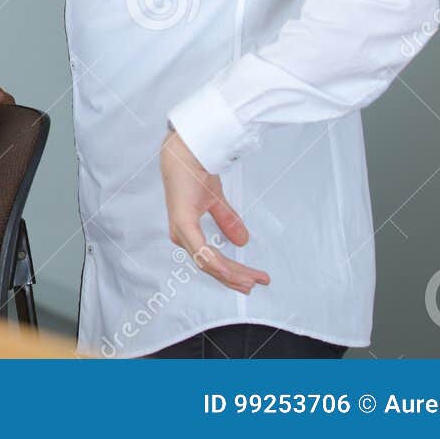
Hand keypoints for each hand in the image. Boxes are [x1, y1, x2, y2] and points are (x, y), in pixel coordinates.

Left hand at [160, 129, 269, 294]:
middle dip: (237, 277)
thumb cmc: (192, 174)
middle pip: (212, 266)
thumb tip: (242, 241)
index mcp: (187, 232)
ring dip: (232, 274)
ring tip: (251, 280)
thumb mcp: (216, 201)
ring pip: (208, 263)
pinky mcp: (183, 224)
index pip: (211, 261)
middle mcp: (182, 236)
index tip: (252, 279)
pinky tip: (228, 272)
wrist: (184, 156)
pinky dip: (216, 264)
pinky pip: (201, 251)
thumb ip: (227, 221)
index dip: (232, 273)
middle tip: (258, 282)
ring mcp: (181, 231)